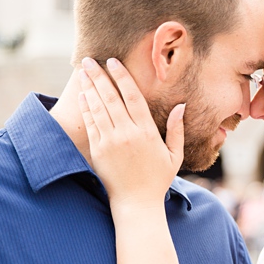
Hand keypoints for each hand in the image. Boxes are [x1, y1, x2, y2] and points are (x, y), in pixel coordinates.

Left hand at [76, 57, 181, 208]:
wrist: (136, 203)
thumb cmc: (157, 179)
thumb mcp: (173, 155)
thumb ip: (176, 129)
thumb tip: (181, 106)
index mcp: (146, 131)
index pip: (133, 96)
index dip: (122, 77)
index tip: (113, 62)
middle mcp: (127, 133)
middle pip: (111, 97)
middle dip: (99, 76)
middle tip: (89, 60)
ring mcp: (110, 142)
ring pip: (98, 108)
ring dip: (89, 88)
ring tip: (82, 72)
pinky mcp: (98, 151)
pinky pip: (91, 124)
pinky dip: (86, 108)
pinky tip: (83, 96)